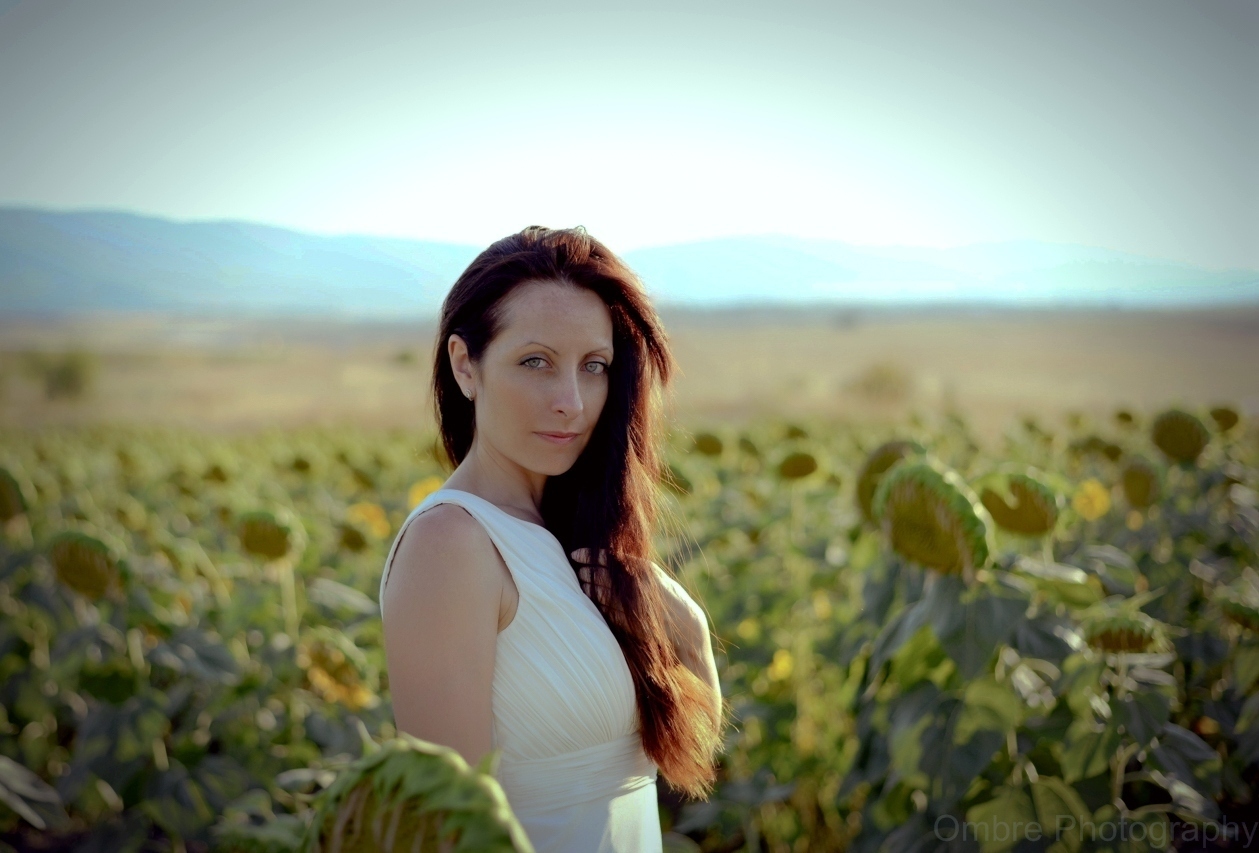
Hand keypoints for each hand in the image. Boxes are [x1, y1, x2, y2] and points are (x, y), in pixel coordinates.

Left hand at [570, 548, 693, 649]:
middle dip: (586, 572)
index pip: (609, 558)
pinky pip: (607, 610)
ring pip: (601, 592)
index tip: (575, 554)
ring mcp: (634, 602)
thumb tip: (610, 558)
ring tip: (581, 585)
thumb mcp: (654, 575)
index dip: (589, 555)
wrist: (684, 621)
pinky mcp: (631, 620)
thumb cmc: (666, 595)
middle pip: (602, 575)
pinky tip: (591, 601)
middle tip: (578, 571)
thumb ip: (635, 567)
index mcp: (643, 568)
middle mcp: (638, 583)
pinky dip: (597, 604)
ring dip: (588, 588)